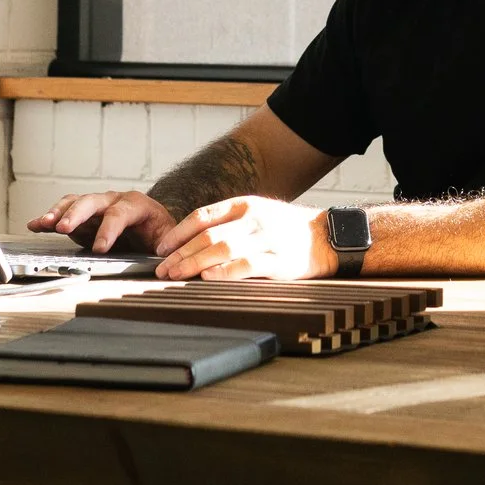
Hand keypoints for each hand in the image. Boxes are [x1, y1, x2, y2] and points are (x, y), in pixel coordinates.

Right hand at [29, 189, 182, 254]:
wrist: (154, 230)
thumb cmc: (161, 236)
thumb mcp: (168, 241)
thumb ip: (166, 248)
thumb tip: (164, 258)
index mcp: (137, 205)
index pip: (121, 213)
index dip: (109, 229)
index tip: (100, 249)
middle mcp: (114, 200)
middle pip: (92, 202)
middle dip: (76, 214)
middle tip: (63, 228)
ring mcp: (97, 206)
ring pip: (75, 203)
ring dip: (58, 213)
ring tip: (43, 223)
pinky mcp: (83, 216)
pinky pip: (64, 213)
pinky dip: (49, 219)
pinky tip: (35, 224)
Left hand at [154, 198, 336, 281]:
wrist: (324, 237)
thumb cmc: (284, 229)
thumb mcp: (256, 214)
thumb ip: (227, 223)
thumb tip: (190, 241)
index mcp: (244, 205)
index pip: (202, 216)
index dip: (178, 232)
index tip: (161, 248)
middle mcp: (253, 219)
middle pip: (208, 235)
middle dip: (180, 253)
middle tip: (161, 268)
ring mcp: (266, 239)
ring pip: (222, 249)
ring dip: (194, 263)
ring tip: (176, 275)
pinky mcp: (278, 261)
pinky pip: (246, 266)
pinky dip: (224, 272)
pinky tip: (208, 278)